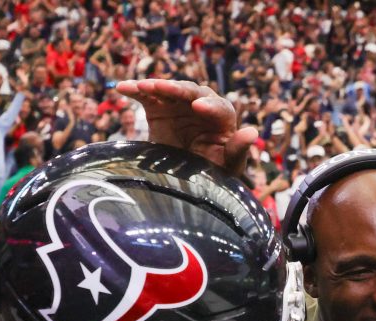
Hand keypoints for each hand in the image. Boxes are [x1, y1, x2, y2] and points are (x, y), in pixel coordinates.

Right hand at [116, 79, 257, 175]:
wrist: (187, 179)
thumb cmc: (214, 173)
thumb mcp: (227, 166)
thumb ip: (238, 150)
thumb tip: (253, 132)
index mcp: (222, 118)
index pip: (220, 107)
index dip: (210, 106)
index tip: (199, 107)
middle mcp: (201, 105)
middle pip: (191, 92)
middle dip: (178, 89)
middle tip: (165, 89)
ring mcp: (179, 104)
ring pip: (169, 90)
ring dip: (155, 86)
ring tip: (143, 87)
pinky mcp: (159, 108)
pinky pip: (147, 96)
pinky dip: (135, 90)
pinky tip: (123, 88)